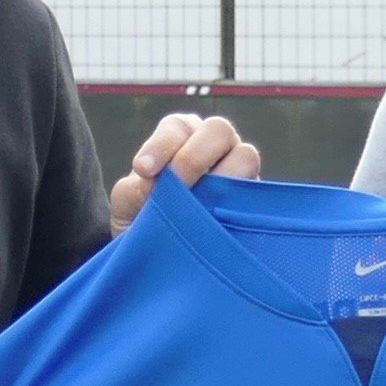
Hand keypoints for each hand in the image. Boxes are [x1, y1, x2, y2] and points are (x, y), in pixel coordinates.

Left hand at [110, 113, 260, 236]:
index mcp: (181, 139)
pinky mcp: (253, 203)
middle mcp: (214, 148)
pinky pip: (257, 194)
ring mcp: (238, 174)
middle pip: (218, 129)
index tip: (144, 170)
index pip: (178, 127)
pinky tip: (216, 223)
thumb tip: (157, 184)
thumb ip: (136, 190)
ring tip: (199, 204)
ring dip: (223, 176)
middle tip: (176, 184)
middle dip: (194, 155)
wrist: (158, 258)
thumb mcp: (128, 204)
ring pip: (246, 156)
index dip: (162, 144)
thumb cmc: (140, 219)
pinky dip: (238, 203)